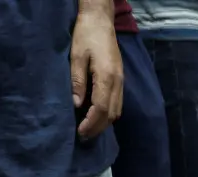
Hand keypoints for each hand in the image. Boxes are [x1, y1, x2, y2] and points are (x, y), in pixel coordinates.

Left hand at [71, 10, 123, 138]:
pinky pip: (118, 104)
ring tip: (89, 129)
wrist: (101, 20)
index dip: (91, 123)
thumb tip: (76, 104)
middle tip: (83, 136)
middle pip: (111, 114)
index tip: (80, 132)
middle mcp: (118, 82)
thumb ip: (77, 81)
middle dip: (98, 128)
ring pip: (117, 111)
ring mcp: (121, 81)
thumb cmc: (86, 35)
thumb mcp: (76, 56)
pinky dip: (108, 114)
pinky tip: (97, 116)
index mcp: (107, 77)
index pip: (101, 108)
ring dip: (104, 123)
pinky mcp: (120, 79)